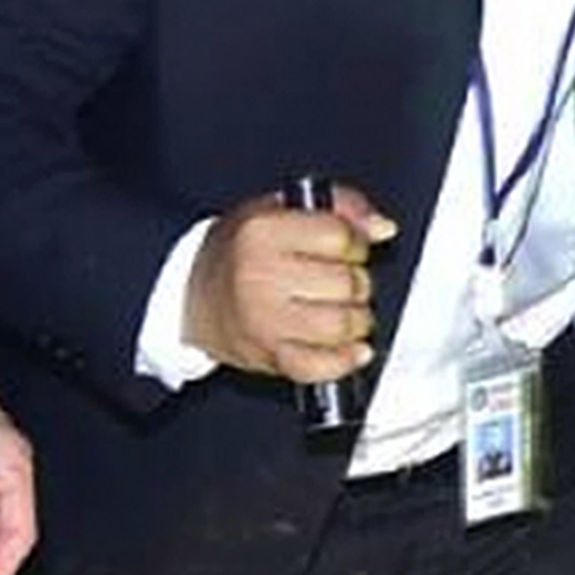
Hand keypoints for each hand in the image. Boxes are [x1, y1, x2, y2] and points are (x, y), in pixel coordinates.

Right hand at [187, 186, 392, 384]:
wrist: (191, 294)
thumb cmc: (242, 251)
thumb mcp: (280, 210)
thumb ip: (340, 208)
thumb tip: (383, 228)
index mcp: (262, 231)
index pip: (341, 237)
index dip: (355, 243)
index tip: (345, 249)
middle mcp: (260, 275)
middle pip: (347, 282)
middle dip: (356, 282)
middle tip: (339, 282)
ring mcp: (264, 320)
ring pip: (343, 325)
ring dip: (356, 320)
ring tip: (342, 310)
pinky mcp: (269, 356)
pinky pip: (322, 366)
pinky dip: (345, 359)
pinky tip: (352, 348)